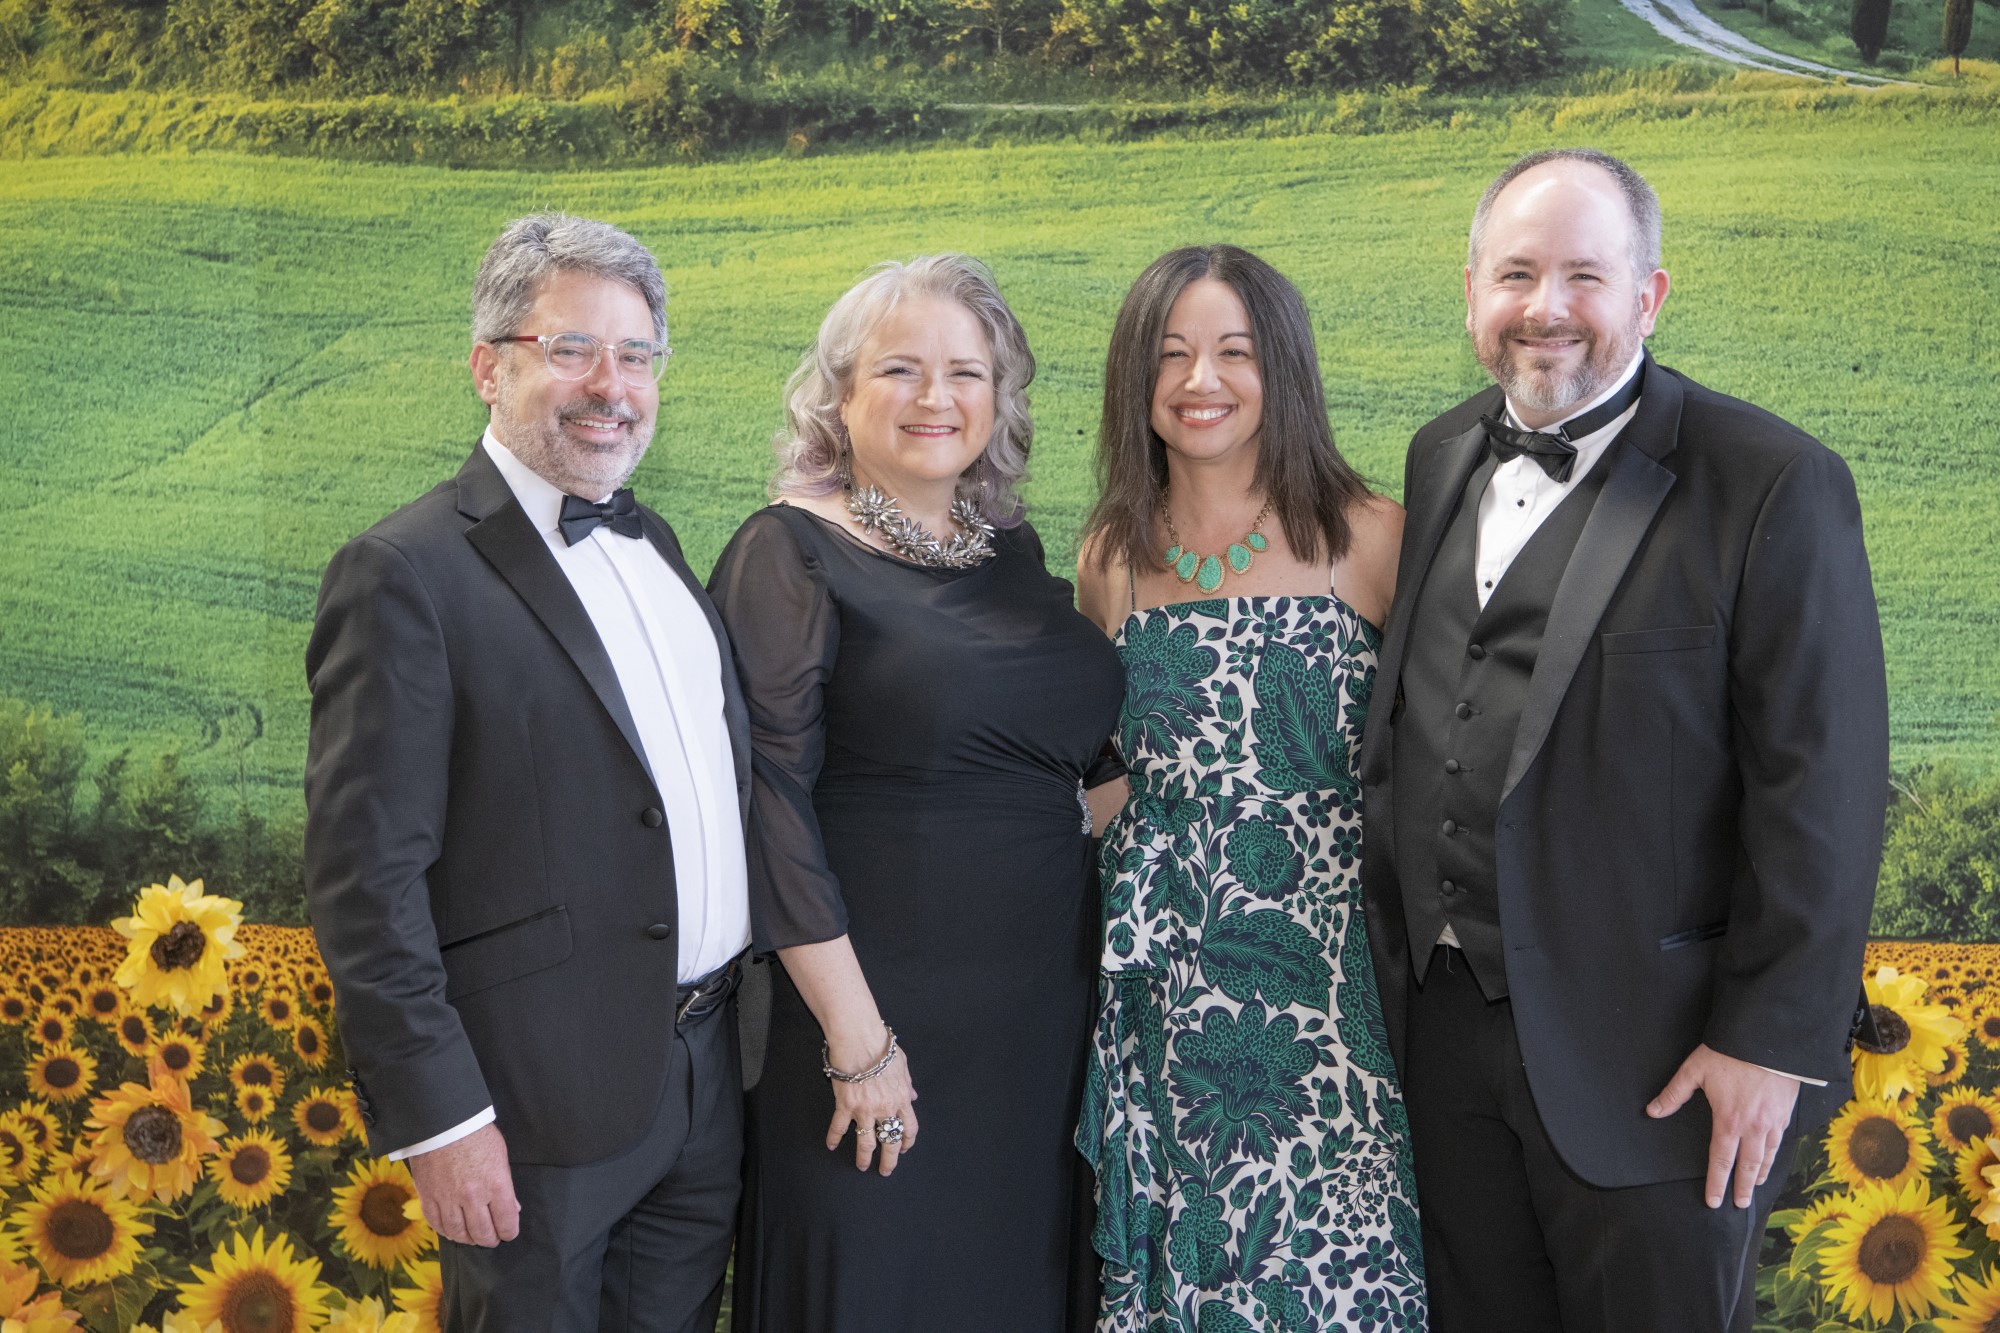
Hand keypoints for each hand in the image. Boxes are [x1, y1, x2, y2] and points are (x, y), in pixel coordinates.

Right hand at [406, 1122, 520, 1245]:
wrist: (443, 1123)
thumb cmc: (476, 1135)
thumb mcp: (500, 1156)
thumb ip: (506, 1185)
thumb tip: (513, 1207)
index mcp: (496, 1185)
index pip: (506, 1222)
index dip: (509, 1232)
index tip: (509, 1232)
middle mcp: (473, 1196)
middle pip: (483, 1232)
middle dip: (490, 1239)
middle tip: (492, 1239)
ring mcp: (449, 1199)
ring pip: (459, 1232)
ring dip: (468, 1239)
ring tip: (473, 1238)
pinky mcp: (429, 1197)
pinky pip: (437, 1223)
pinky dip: (446, 1231)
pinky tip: (452, 1231)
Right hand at [825, 1035, 918, 1176]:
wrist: (860, 1040)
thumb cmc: (881, 1047)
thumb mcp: (902, 1064)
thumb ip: (908, 1084)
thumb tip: (913, 1096)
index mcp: (901, 1098)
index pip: (909, 1128)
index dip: (907, 1141)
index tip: (903, 1148)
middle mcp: (885, 1108)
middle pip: (890, 1141)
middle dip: (890, 1159)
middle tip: (886, 1170)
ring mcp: (865, 1109)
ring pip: (866, 1142)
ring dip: (864, 1157)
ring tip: (862, 1166)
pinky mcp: (845, 1105)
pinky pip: (839, 1127)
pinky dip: (834, 1137)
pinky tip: (831, 1145)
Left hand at [1647, 1043, 1799, 1208]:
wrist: (1769, 1040)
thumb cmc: (1730, 1054)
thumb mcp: (1695, 1070)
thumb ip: (1674, 1094)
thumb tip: (1653, 1110)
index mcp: (1728, 1121)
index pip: (1721, 1160)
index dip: (1716, 1182)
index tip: (1714, 1200)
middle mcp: (1753, 1128)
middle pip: (1748, 1166)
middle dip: (1742, 1188)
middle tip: (1739, 1204)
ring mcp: (1772, 1122)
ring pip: (1767, 1157)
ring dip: (1760, 1174)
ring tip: (1755, 1186)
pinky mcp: (1786, 1113)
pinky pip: (1780, 1142)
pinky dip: (1775, 1156)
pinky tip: (1771, 1159)